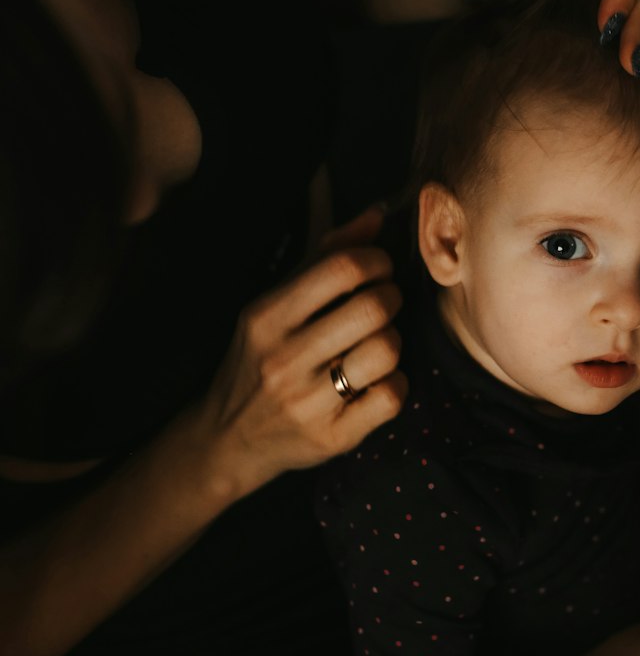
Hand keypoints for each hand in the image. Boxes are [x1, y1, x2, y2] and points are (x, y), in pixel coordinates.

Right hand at [200, 207, 405, 492]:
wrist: (227, 440)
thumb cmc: (260, 360)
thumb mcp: (274, 305)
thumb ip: (325, 256)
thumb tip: (376, 216)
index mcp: (267, 317)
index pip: (342, 268)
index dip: (376, 261)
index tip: (378, 268)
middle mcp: (283, 359)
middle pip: (373, 309)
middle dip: (390, 298)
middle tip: (382, 305)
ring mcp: (307, 402)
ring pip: (387, 351)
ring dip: (393, 342)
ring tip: (376, 345)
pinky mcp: (332, 437)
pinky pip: (392, 396)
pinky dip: (395, 384)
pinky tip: (375, 382)